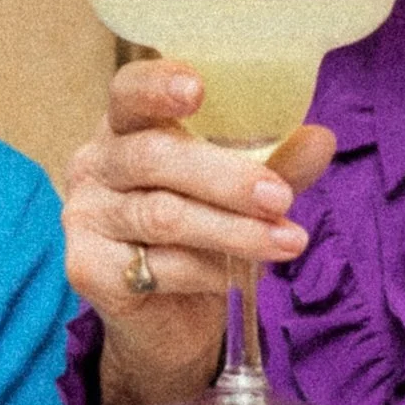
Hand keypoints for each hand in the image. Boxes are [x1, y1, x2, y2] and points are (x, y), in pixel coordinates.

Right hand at [63, 58, 337, 404]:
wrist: (167, 319)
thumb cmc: (201, 235)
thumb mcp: (241, 192)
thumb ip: (274, 164)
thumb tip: (320, 139)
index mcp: (126, 126)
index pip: (130, 91)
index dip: (159, 85)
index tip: (197, 88)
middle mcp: (94, 163)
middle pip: (153, 155)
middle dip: (225, 177)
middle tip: (279, 197)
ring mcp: (85, 216)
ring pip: (163, 215)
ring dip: (234, 231)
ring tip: (288, 241)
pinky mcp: (87, 268)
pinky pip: (159, 266)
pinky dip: (210, 271)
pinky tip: (242, 278)